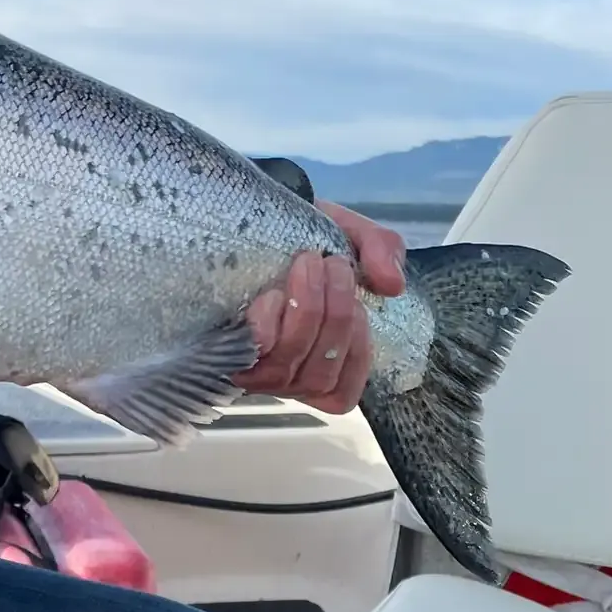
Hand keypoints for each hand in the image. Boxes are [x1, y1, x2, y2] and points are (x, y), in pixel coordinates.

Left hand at [233, 202, 406, 412]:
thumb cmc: (299, 239)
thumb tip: (393, 285)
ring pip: (287, 366)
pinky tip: (272, 295)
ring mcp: (250, 366)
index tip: (359, 295)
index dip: (356, 349)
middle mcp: (284, 375)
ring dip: (306, 313)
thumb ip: (382, 251)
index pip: (343, 392)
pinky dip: (267, 327)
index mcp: (318, 363)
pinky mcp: (219, 349)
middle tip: (332, 263)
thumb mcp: (351, 236)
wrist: (245, 219)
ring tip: (307, 264)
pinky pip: (250, 356)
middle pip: (319, 375)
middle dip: (336, 316)